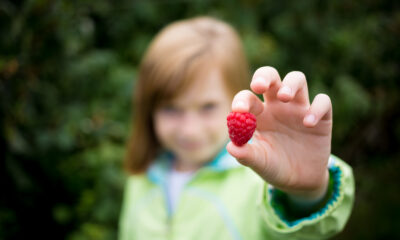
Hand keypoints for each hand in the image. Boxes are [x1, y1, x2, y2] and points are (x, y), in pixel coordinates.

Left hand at [227, 67, 330, 201]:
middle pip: (271, 77)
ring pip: (297, 79)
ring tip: (284, 97)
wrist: (300, 182)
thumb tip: (231, 147)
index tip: (239, 110)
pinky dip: (316, 108)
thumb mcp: (260, 163)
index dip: (242, 100)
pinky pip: (323, 101)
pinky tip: (308, 124)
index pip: (248, 97)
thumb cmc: (275, 167)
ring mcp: (299, 109)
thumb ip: (246, 155)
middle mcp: (278, 106)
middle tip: (259, 86)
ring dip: (290, 83)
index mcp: (259, 114)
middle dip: (264, 77)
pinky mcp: (321, 117)